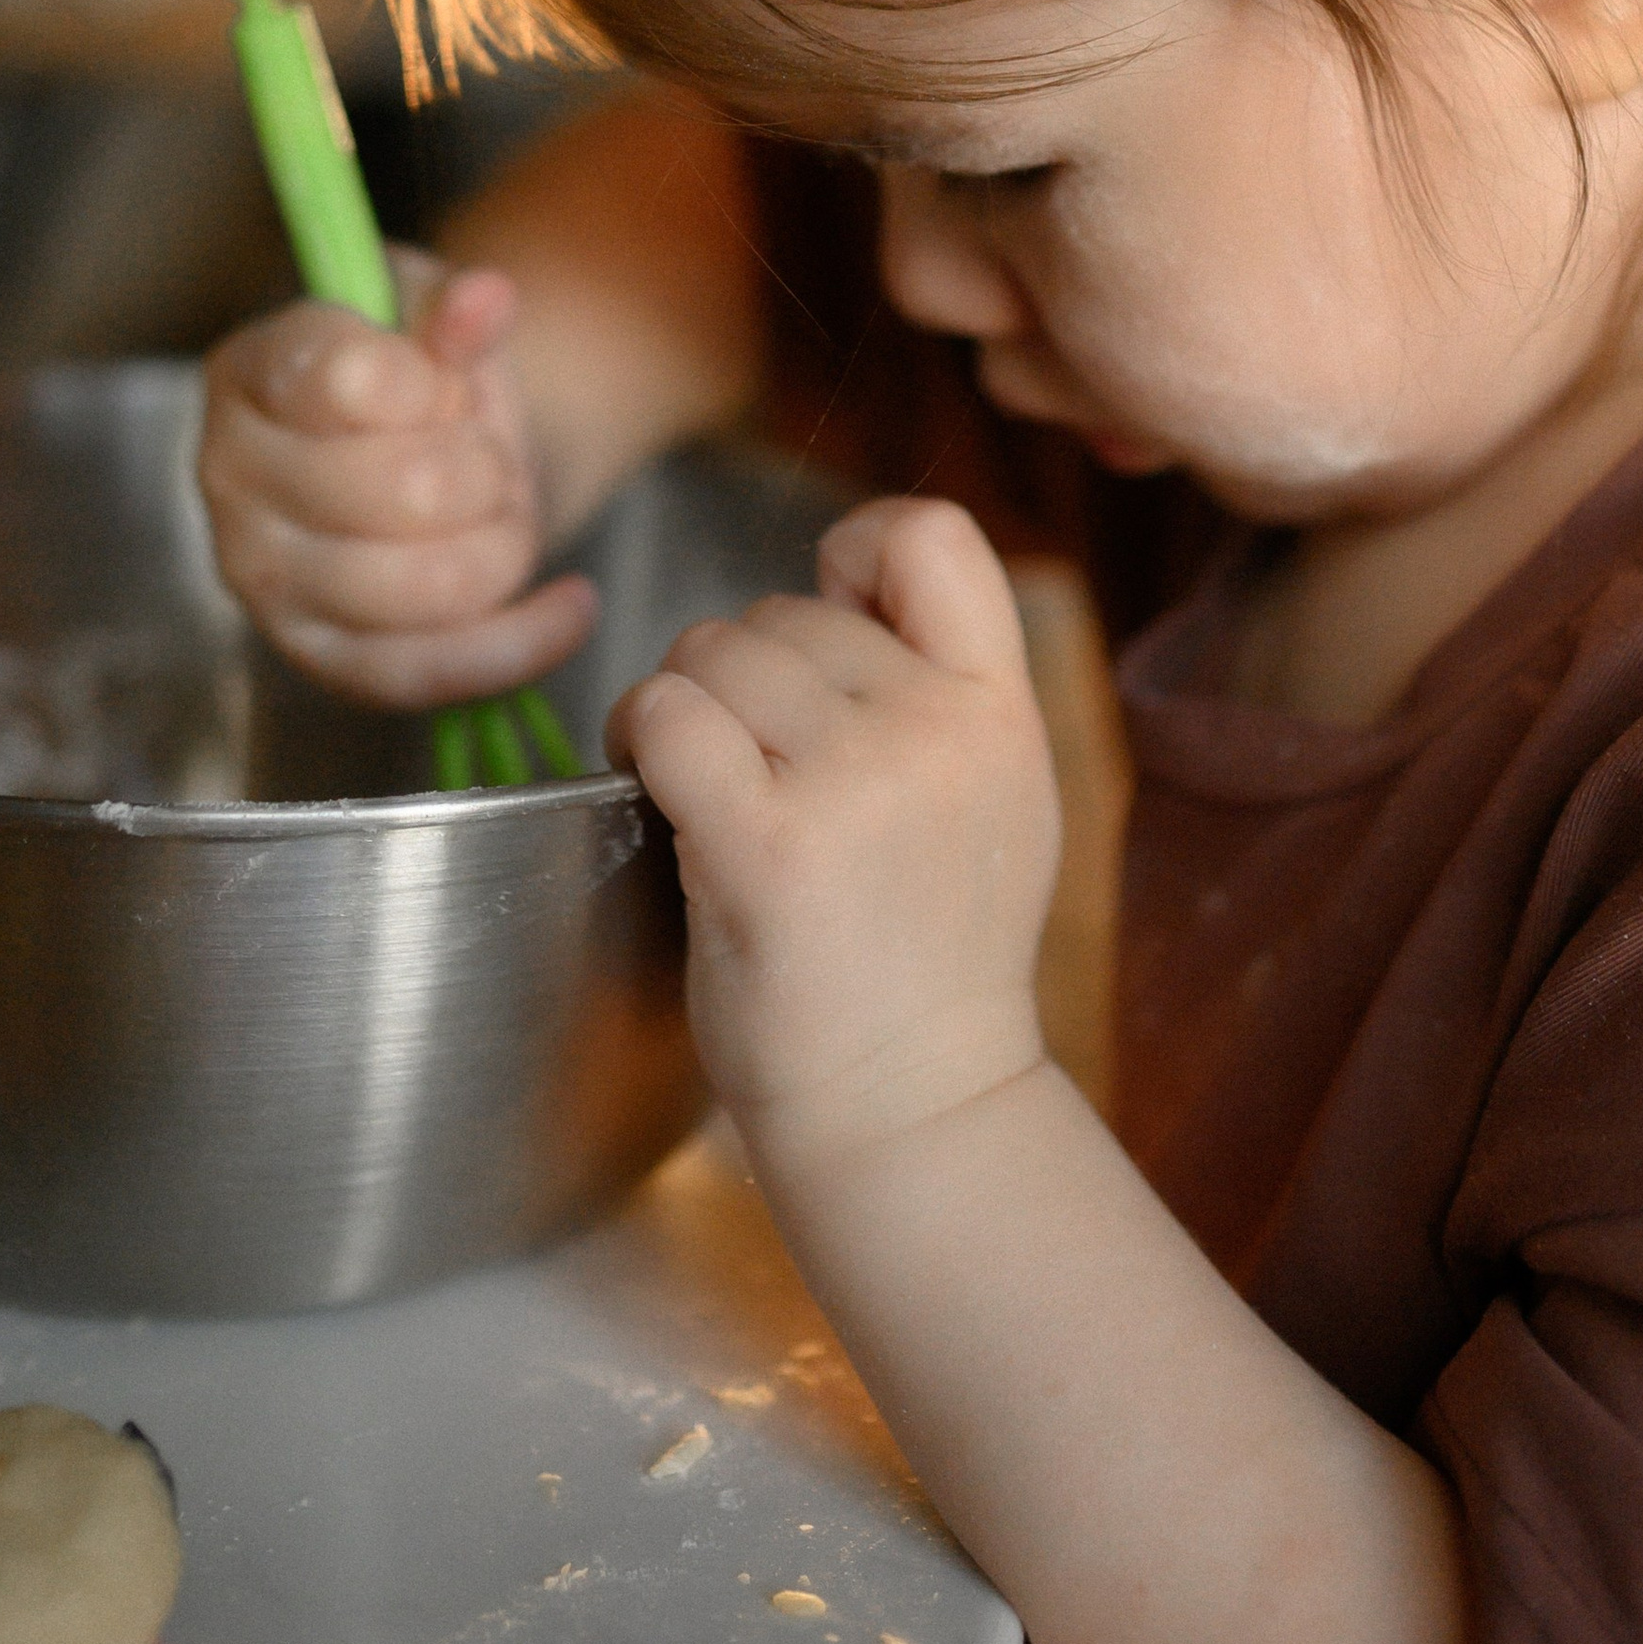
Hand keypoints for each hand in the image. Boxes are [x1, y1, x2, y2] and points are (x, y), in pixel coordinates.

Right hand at [197, 253, 596, 704]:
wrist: (422, 456)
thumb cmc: (416, 377)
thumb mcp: (432, 314)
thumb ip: (453, 304)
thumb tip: (484, 299)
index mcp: (248, 370)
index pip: (348, 381)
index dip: (431, 382)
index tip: (443, 380)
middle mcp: (231, 479)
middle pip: (405, 490)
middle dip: (483, 469)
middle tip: (481, 455)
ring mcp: (265, 580)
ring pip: (425, 587)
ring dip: (503, 544)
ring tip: (502, 510)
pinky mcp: (319, 658)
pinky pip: (430, 673)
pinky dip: (520, 642)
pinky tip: (570, 605)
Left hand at [607, 499, 1060, 1176]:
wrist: (911, 1107)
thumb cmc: (931, 959)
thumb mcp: (1002, 798)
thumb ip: (944, 690)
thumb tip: (847, 583)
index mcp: (1003, 711)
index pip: (935, 535)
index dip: (861, 546)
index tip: (830, 615)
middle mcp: (934, 731)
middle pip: (784, 610)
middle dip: (744, 671)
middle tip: (751, 761)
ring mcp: (852, 785)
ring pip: (712, 651)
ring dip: (684, 704)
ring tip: (704, 783)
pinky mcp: (763, 846)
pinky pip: (667, 715)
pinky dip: (639, 736)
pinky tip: (656, 786)